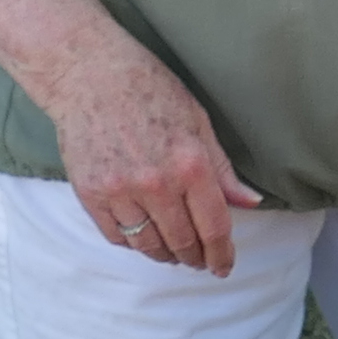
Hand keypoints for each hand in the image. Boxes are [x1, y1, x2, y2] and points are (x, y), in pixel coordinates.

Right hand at [45, 29, 254, 272]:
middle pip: (182, 243)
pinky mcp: (90, 194)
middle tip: (198, 262)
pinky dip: (133, 243)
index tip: (223, 267)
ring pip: (148, 246)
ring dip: (165, 255)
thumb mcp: (197, 121)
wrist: (87, 72)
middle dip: (195, 258)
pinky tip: (142, 236)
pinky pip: (116, 236)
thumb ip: (222, 168)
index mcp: (190, 164)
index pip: (214, 227)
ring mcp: (120, 191)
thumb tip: (250, 203)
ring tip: (173, 253)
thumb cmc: (148, 88)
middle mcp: (156, 183)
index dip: (222, 254)